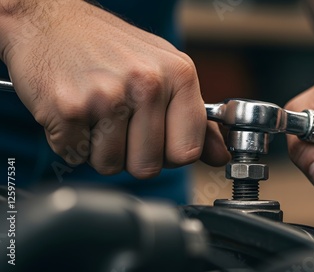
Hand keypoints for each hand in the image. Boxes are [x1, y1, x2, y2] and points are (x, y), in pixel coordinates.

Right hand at [1, 0, 229, 177]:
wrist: (49, 21)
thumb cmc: (109, 48)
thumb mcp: (164, 71)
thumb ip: (194, 117)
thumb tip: (221, 156)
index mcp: (179, 74)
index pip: (188, 151)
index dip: (169, 154)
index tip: (156, 138)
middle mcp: (147, 83)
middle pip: (148, 167)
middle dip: (130, 155)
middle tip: (118, 122)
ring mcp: (107, 95)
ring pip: (111, 166)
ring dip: (99, 149)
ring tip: (95, 113)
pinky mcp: (69, 108)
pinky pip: (75, 156)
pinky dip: (71, 142)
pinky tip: (74, 111)